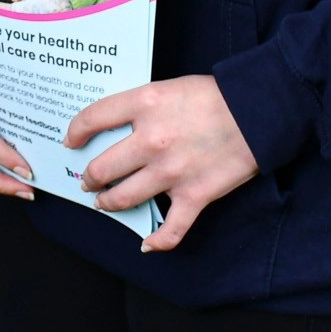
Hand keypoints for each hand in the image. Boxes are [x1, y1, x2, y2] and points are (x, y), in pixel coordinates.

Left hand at [67, 74, 256, 252]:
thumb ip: (142, 106)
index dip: (75, 132)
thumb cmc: (215, 95)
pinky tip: (146, 244)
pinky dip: (157, 241)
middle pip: (102, 167)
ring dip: (108, 202)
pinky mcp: (195, 196)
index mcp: (144, 105)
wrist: (259, 111)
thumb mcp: (168, 87)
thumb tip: (117, 124)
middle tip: (87, 178)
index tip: (71, 140)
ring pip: (123, 197)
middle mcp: (151, 140)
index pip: (93, 119)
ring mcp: (171, 172)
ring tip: (104, 201)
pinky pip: (170, 229)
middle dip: (89, 176)